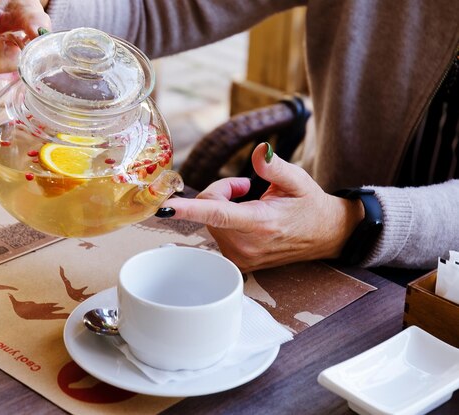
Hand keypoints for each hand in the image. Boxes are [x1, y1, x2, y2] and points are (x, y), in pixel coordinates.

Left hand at [160, 143, 364, 271]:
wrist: (325, 237)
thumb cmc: (310, 206)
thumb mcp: (298, 181)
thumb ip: (275, 166)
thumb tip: (259, 151)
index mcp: (260, 223)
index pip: (217, 214)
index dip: (189, 209)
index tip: (165, 208)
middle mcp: (246, 245)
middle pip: (208, 209)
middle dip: (221, 193)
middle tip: (247, 188)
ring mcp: (241, 258)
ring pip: (209, 221)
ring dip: (222, 207)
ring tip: (251, 204)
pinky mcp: (238, 262)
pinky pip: (216, 233)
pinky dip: (224, 221)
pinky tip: (246, 220)